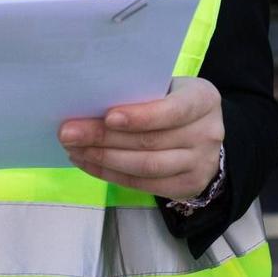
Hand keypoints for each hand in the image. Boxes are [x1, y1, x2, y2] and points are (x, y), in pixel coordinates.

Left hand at [58, 76, 223, 200]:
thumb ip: (142, 94)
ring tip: (74, 149)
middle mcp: (208, 133)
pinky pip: (142, 184)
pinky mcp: (187, 187)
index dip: (140, 116)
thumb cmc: (174, 102)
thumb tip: (90, 103)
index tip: (107, 116)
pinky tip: (88, 163)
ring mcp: (200, 164)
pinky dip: (110, 175)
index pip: (172, 110)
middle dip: (104, 137)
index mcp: (204, 99)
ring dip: (103, 159)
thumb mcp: (169, 89)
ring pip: (145, 167)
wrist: (203, 134)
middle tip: (68, 132)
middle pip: (151, 141)